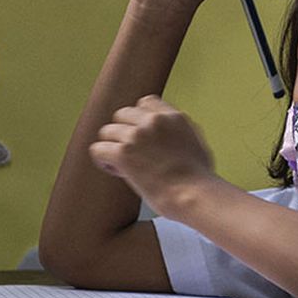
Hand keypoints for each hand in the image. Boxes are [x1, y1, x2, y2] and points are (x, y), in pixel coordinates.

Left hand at [88, 95, 219, 219]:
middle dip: (123, 132)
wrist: (194, 195)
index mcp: (173, 117)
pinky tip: (115, 170)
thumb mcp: (198, 144)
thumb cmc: (199, 179)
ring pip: (107, 132)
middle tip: (130, 152)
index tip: (141, 136)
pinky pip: (98, 149)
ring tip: (121, 165)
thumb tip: (174, 132)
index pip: (145, 103)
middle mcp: (154, 121)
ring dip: (112, 147)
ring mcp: (137, 135)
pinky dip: (102, 160)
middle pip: (122, 114)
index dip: (139, 120)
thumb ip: (182, 131)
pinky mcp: (123, 153)